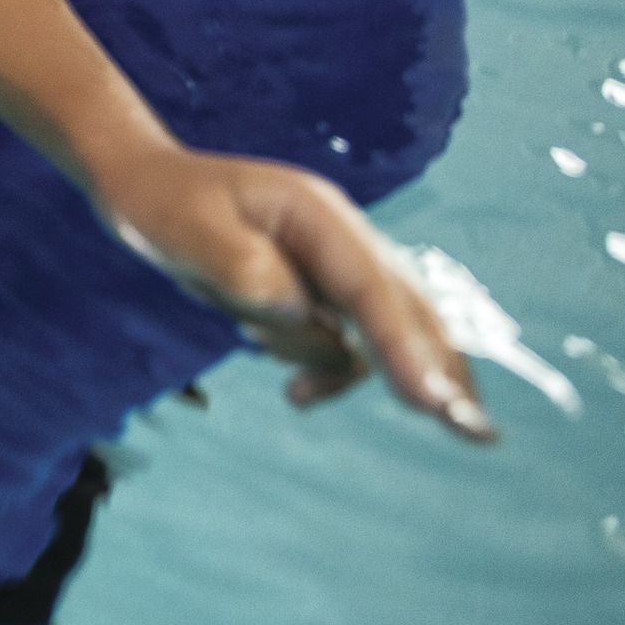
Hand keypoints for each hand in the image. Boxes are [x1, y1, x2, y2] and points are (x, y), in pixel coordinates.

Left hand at [97, 150, 495, 443]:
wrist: (146, 190)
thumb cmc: (166, 206)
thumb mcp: (192, 237)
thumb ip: (252, 278)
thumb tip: (311, 323)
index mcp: (319, 215)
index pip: (372, 290)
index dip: (405, 348)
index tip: (433, 403)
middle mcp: (343, 238)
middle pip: (410, 311)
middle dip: (443, 373)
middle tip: (479, 435)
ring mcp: (337, 266)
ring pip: (380, 335)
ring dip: (344, 372)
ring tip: (296, 390)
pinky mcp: (322, 292)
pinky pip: (345, 346)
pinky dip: (328, 372)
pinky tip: (296, 396)